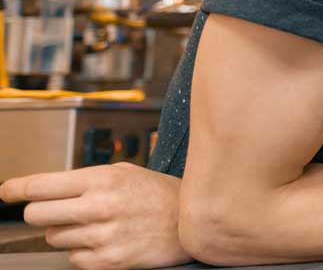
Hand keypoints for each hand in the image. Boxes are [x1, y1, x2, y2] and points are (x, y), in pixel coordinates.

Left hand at [0, 163, 190, 269]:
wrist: (193, 223)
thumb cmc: (159, 195)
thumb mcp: (124, 173)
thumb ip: (84, 179)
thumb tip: (41, 188)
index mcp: (101, 180)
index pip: (40, 186)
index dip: (16, 188)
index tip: (7, 191)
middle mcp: (100, 207)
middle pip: (36, 214)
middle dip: (41, 213)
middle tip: (57, 212)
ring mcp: (104, 236)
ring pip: (53, 238)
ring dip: (66, 233)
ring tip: (94, 226)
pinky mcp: (110, 261)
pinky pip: (73, 259)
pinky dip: (83, 252)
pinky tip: (104, 241)